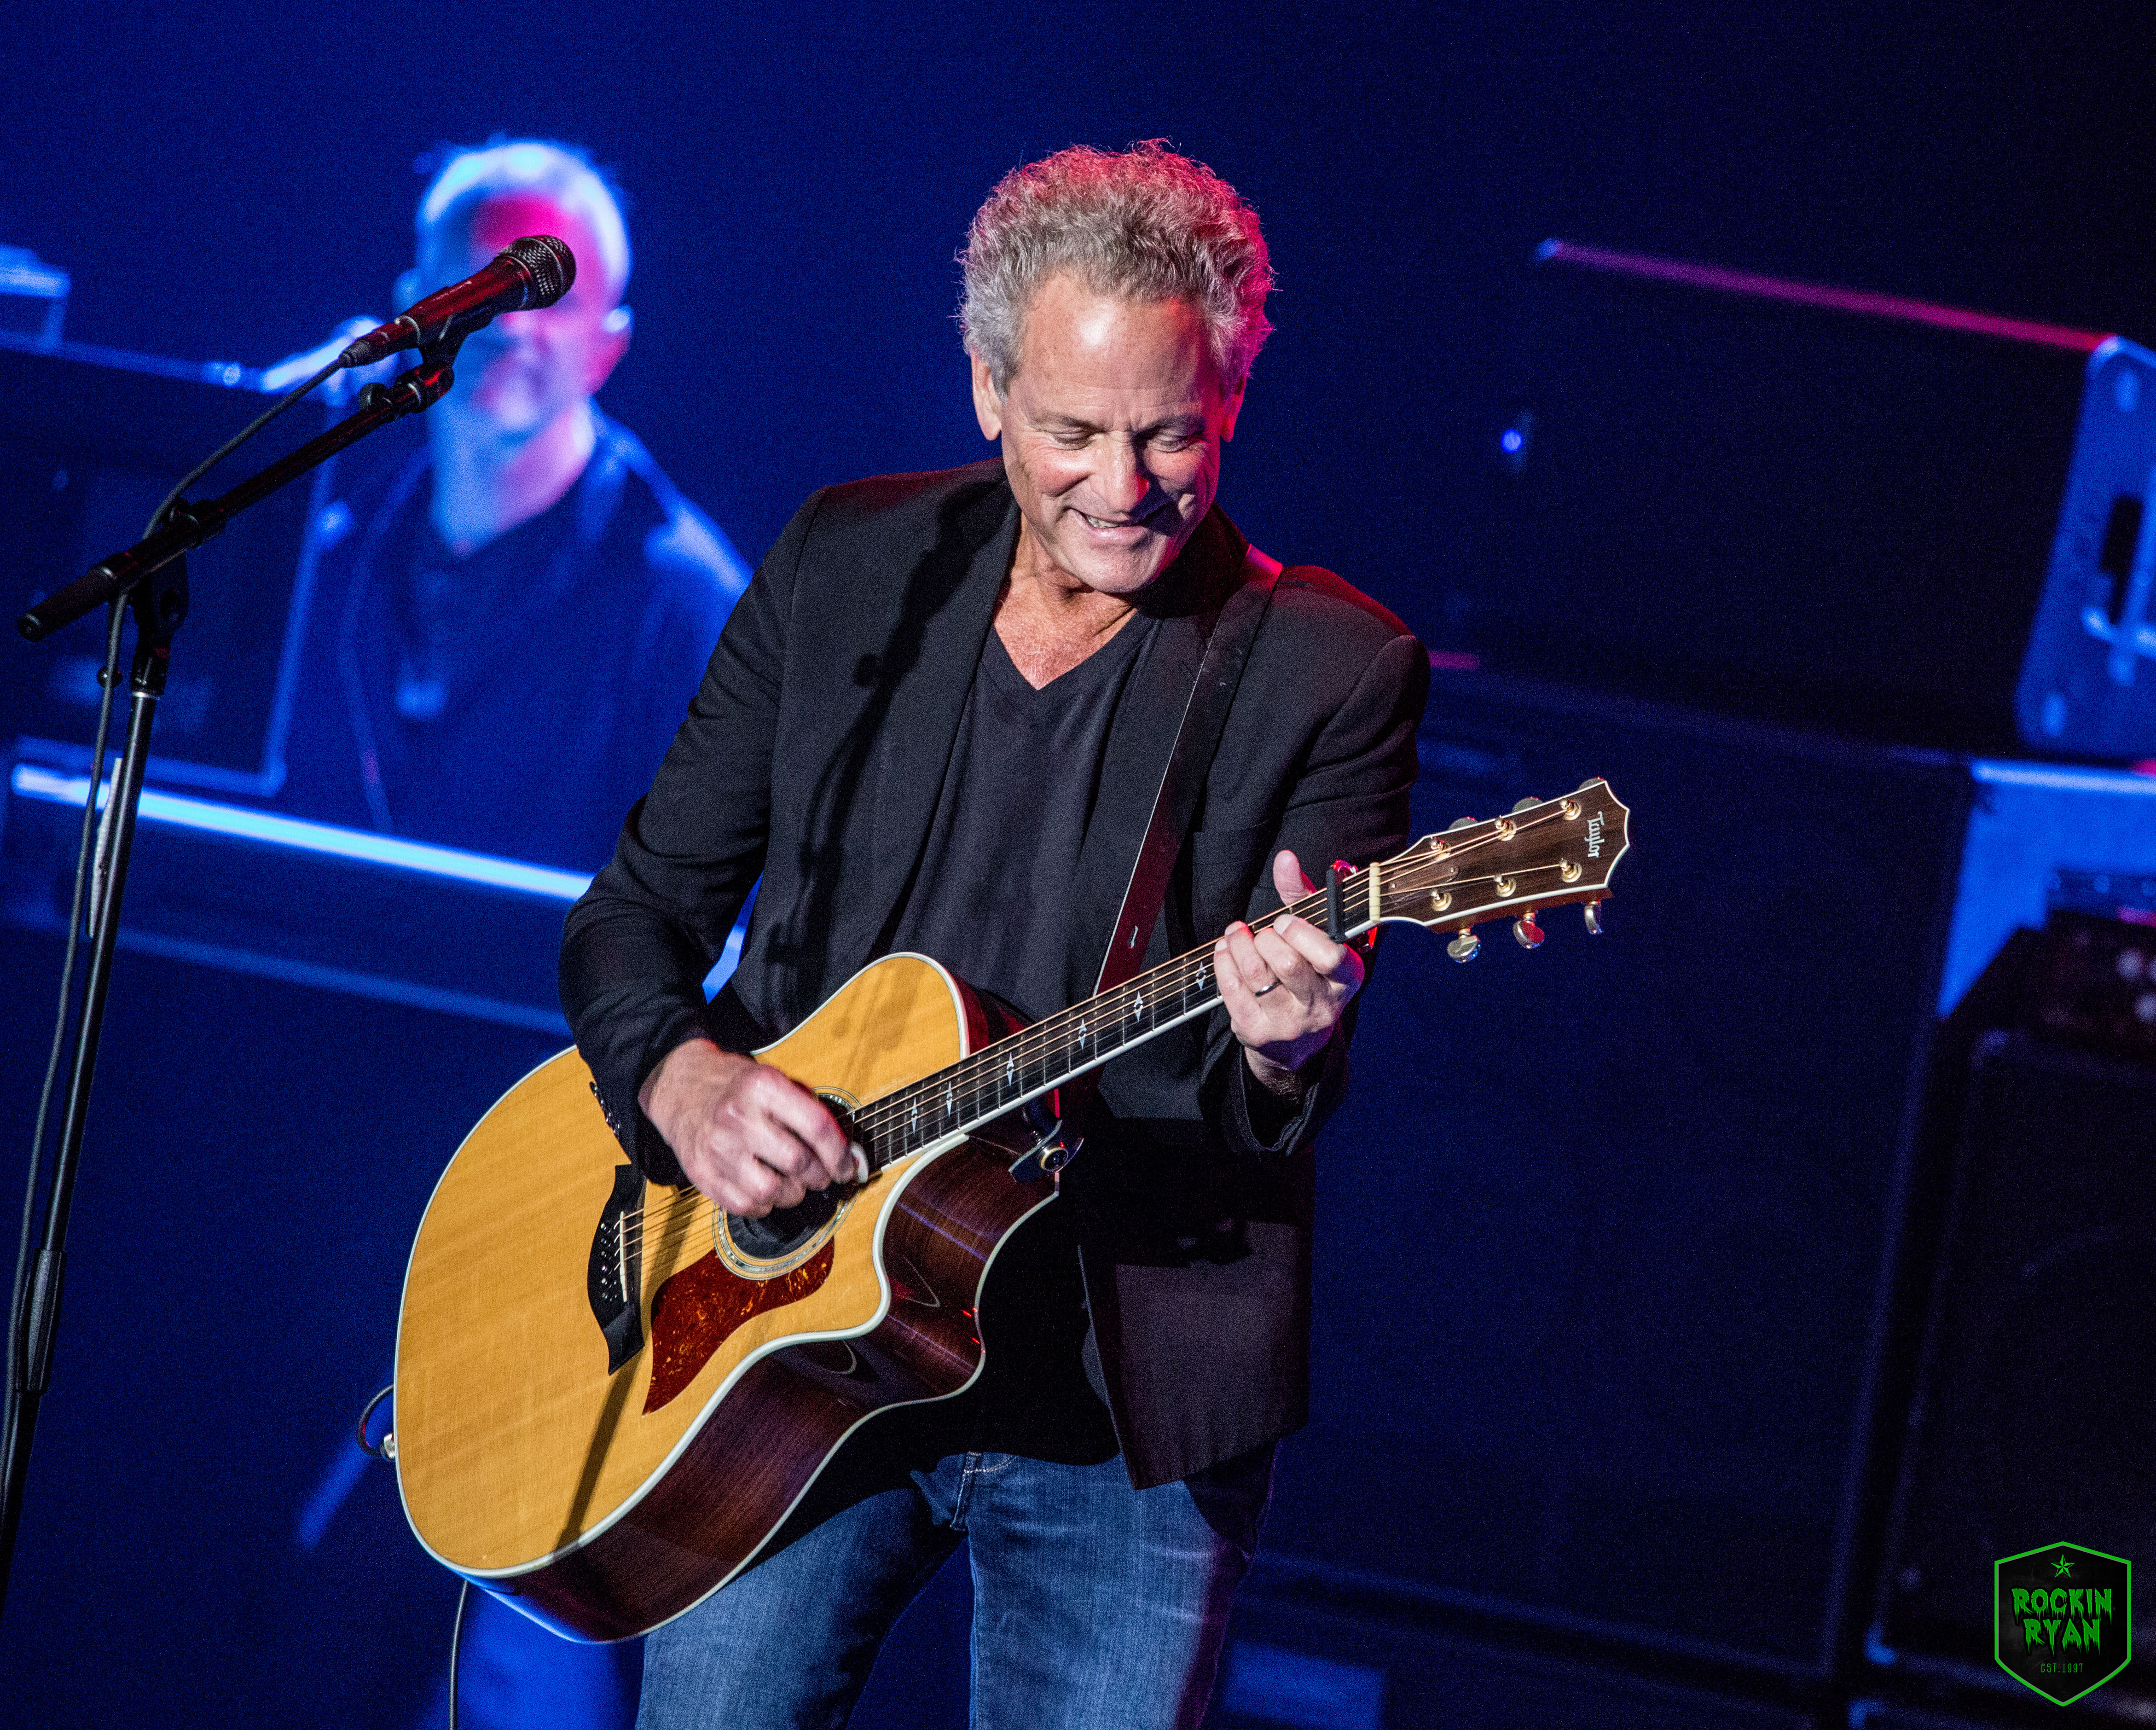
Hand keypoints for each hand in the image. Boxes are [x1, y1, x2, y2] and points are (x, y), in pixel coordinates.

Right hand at [637, 1038, 862, 1216]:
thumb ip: (810, 1110)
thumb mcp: (775, 1080)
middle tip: (821, 1175)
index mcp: (762, 1087)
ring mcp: (717, 1148)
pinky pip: (745, 1206)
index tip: (847, 1166)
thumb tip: (847, 1152)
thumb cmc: (738, 1087)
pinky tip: (767, 1189)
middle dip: (819, 1175)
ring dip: (792, 1194)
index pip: (815, 1126)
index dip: (839, 1153)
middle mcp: (737, 1117)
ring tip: (792, 1182)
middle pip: (797, 1162)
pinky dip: (764, 1205)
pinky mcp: (702, 1174)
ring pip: (771, 1192)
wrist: (682, 1089)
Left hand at [1216, 850, 1364, 1093]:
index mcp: (1346, 979)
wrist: (1296, 1041)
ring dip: (1240, 945)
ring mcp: (1288, 1022)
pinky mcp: (1257, 1031)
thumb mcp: (1315, 935)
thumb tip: (1285, 857)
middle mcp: (1321, 1006)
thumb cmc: (1308, 972)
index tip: (1285, 922)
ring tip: (1237, 934)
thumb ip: (1301, 895)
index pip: (1331, 957)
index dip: (1302, 933)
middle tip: (1263, 932)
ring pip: (1256, 975)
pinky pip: (1231, 990)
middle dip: (1267, 938)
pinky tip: (1226, 951)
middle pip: (1288, 964)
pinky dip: (1223, 962)